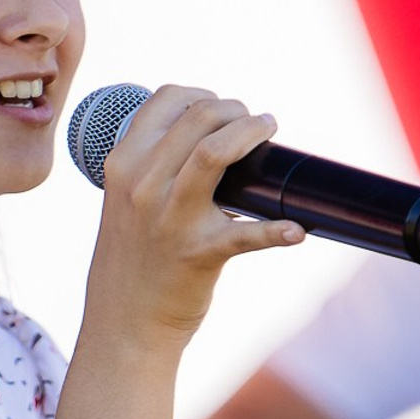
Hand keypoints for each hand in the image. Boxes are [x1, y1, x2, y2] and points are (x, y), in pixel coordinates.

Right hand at [84, 86, 303, 346]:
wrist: (125, 323)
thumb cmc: (134, 257)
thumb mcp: (126, 201)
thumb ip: (153, 165)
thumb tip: (210, 133)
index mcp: (123, 164)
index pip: (165, 99)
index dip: (203, 94)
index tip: (222, 109)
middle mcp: (143, 185)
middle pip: (199, 116)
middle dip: (237, 110)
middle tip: (256, 123)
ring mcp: (170, 218)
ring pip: (215, 151)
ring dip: (252, 131)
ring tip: (269, 131)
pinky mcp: (199, 254)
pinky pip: (246, 235)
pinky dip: (278, 231)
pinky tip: (296, 231)